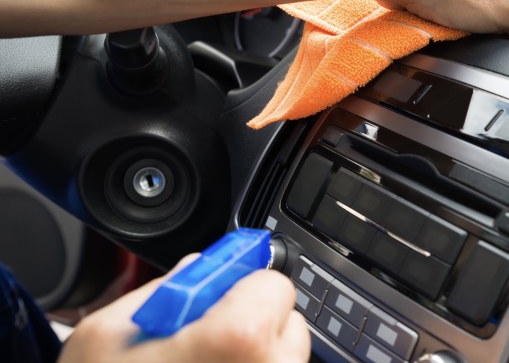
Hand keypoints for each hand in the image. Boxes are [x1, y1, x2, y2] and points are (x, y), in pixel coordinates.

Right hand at [59, 255, 309, 362]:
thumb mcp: (107, 335)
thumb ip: (165, 291)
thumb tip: (199, 270)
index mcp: (239, 338)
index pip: (273, 285)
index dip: (240, 287)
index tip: (218, 295)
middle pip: (287, 326)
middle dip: (251, 325)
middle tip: (201, 344)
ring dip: (253, 361)